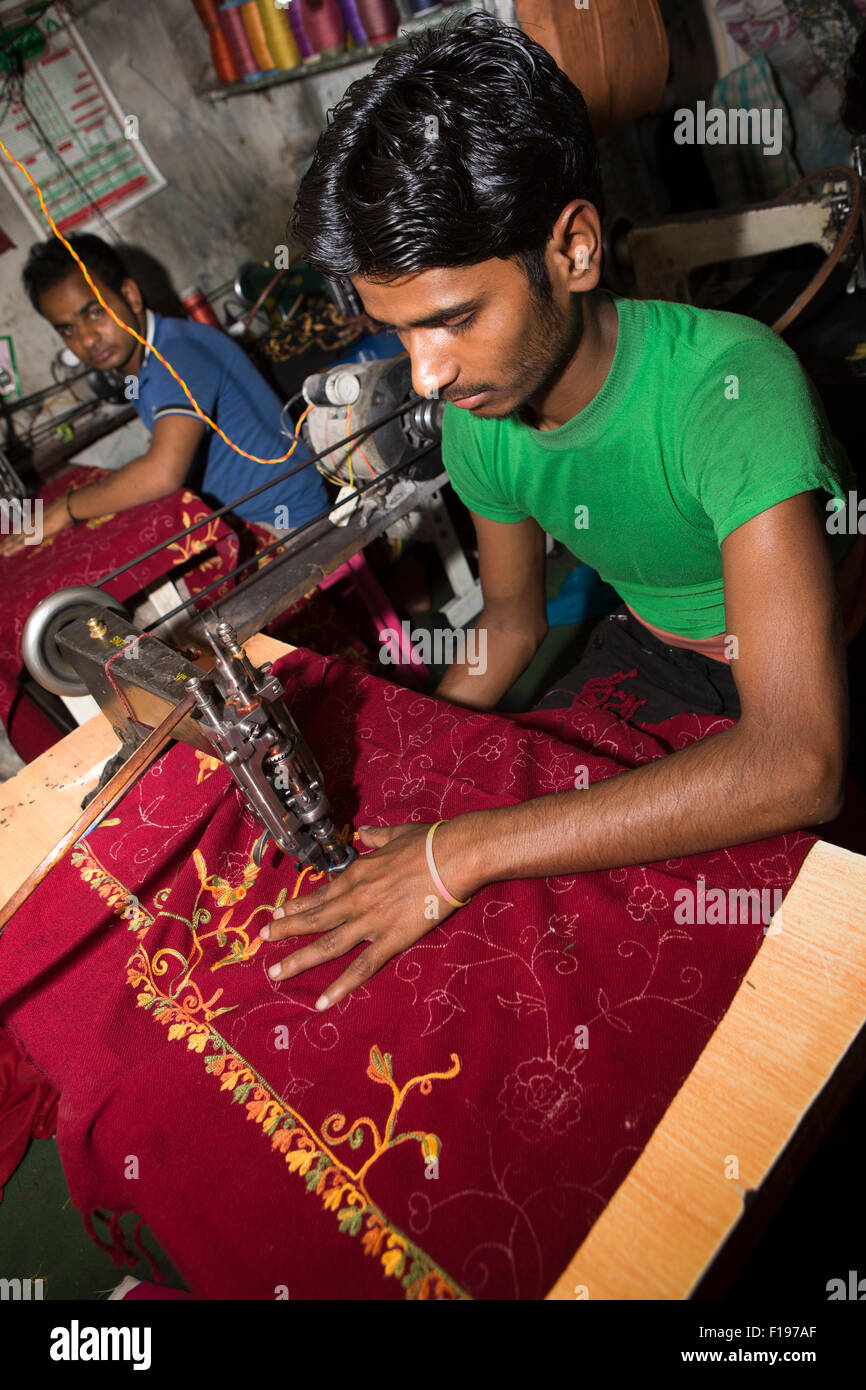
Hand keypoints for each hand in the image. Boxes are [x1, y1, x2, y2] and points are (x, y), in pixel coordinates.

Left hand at [0, 496, 69, 556]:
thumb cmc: (65, 510)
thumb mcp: (60, 516)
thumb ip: (59, 519)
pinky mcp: (33, 535)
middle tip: (0, 547)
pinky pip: (20, 544)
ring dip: (6, 547)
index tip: (8, 539)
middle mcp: (29, 524)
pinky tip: (6, 553)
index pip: (20, 528)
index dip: (14, 535)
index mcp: (34, 518)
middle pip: (15, 534)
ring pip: (14, 540)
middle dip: (7, 542)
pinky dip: (13, 549)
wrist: (64, 508)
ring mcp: (30, 529)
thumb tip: (68, 519)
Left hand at [260, 821, 476, 1009]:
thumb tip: (365, 833)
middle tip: (263, 939)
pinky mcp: (391, 939)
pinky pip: (361, 967)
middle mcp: (356, 898)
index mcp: (358, 873)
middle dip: (286, 929)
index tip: (279, 912)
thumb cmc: (429, 841)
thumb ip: (377, 837)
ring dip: (299, 959)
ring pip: (327, 944)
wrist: (454, 855)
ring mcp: (371, 921)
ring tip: (275, 972)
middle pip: (315, 918)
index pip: (321, 893)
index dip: (299, 904)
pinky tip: (321, 1002)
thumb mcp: (396, 833)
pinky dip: (340, 986)